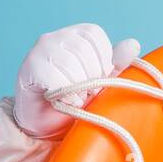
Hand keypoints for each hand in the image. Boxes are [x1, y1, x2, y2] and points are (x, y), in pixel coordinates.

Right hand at [12, 24, 141, 139]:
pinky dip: (63, 95)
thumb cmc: (75, 100)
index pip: (94, 35)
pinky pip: (54, 78)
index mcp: (75, 35)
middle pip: (82, 50)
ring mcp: (39, 51)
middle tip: (85, 93)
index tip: (97, 78)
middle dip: (90, 78)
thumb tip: (134, 44)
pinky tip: (61, 101)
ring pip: (69, 64)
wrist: (46, 126)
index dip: (101, 60)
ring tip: (74, 98)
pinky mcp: (29, 69)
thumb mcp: (102, 82)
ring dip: (77, 88)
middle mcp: (55, 37)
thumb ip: (117, 65)